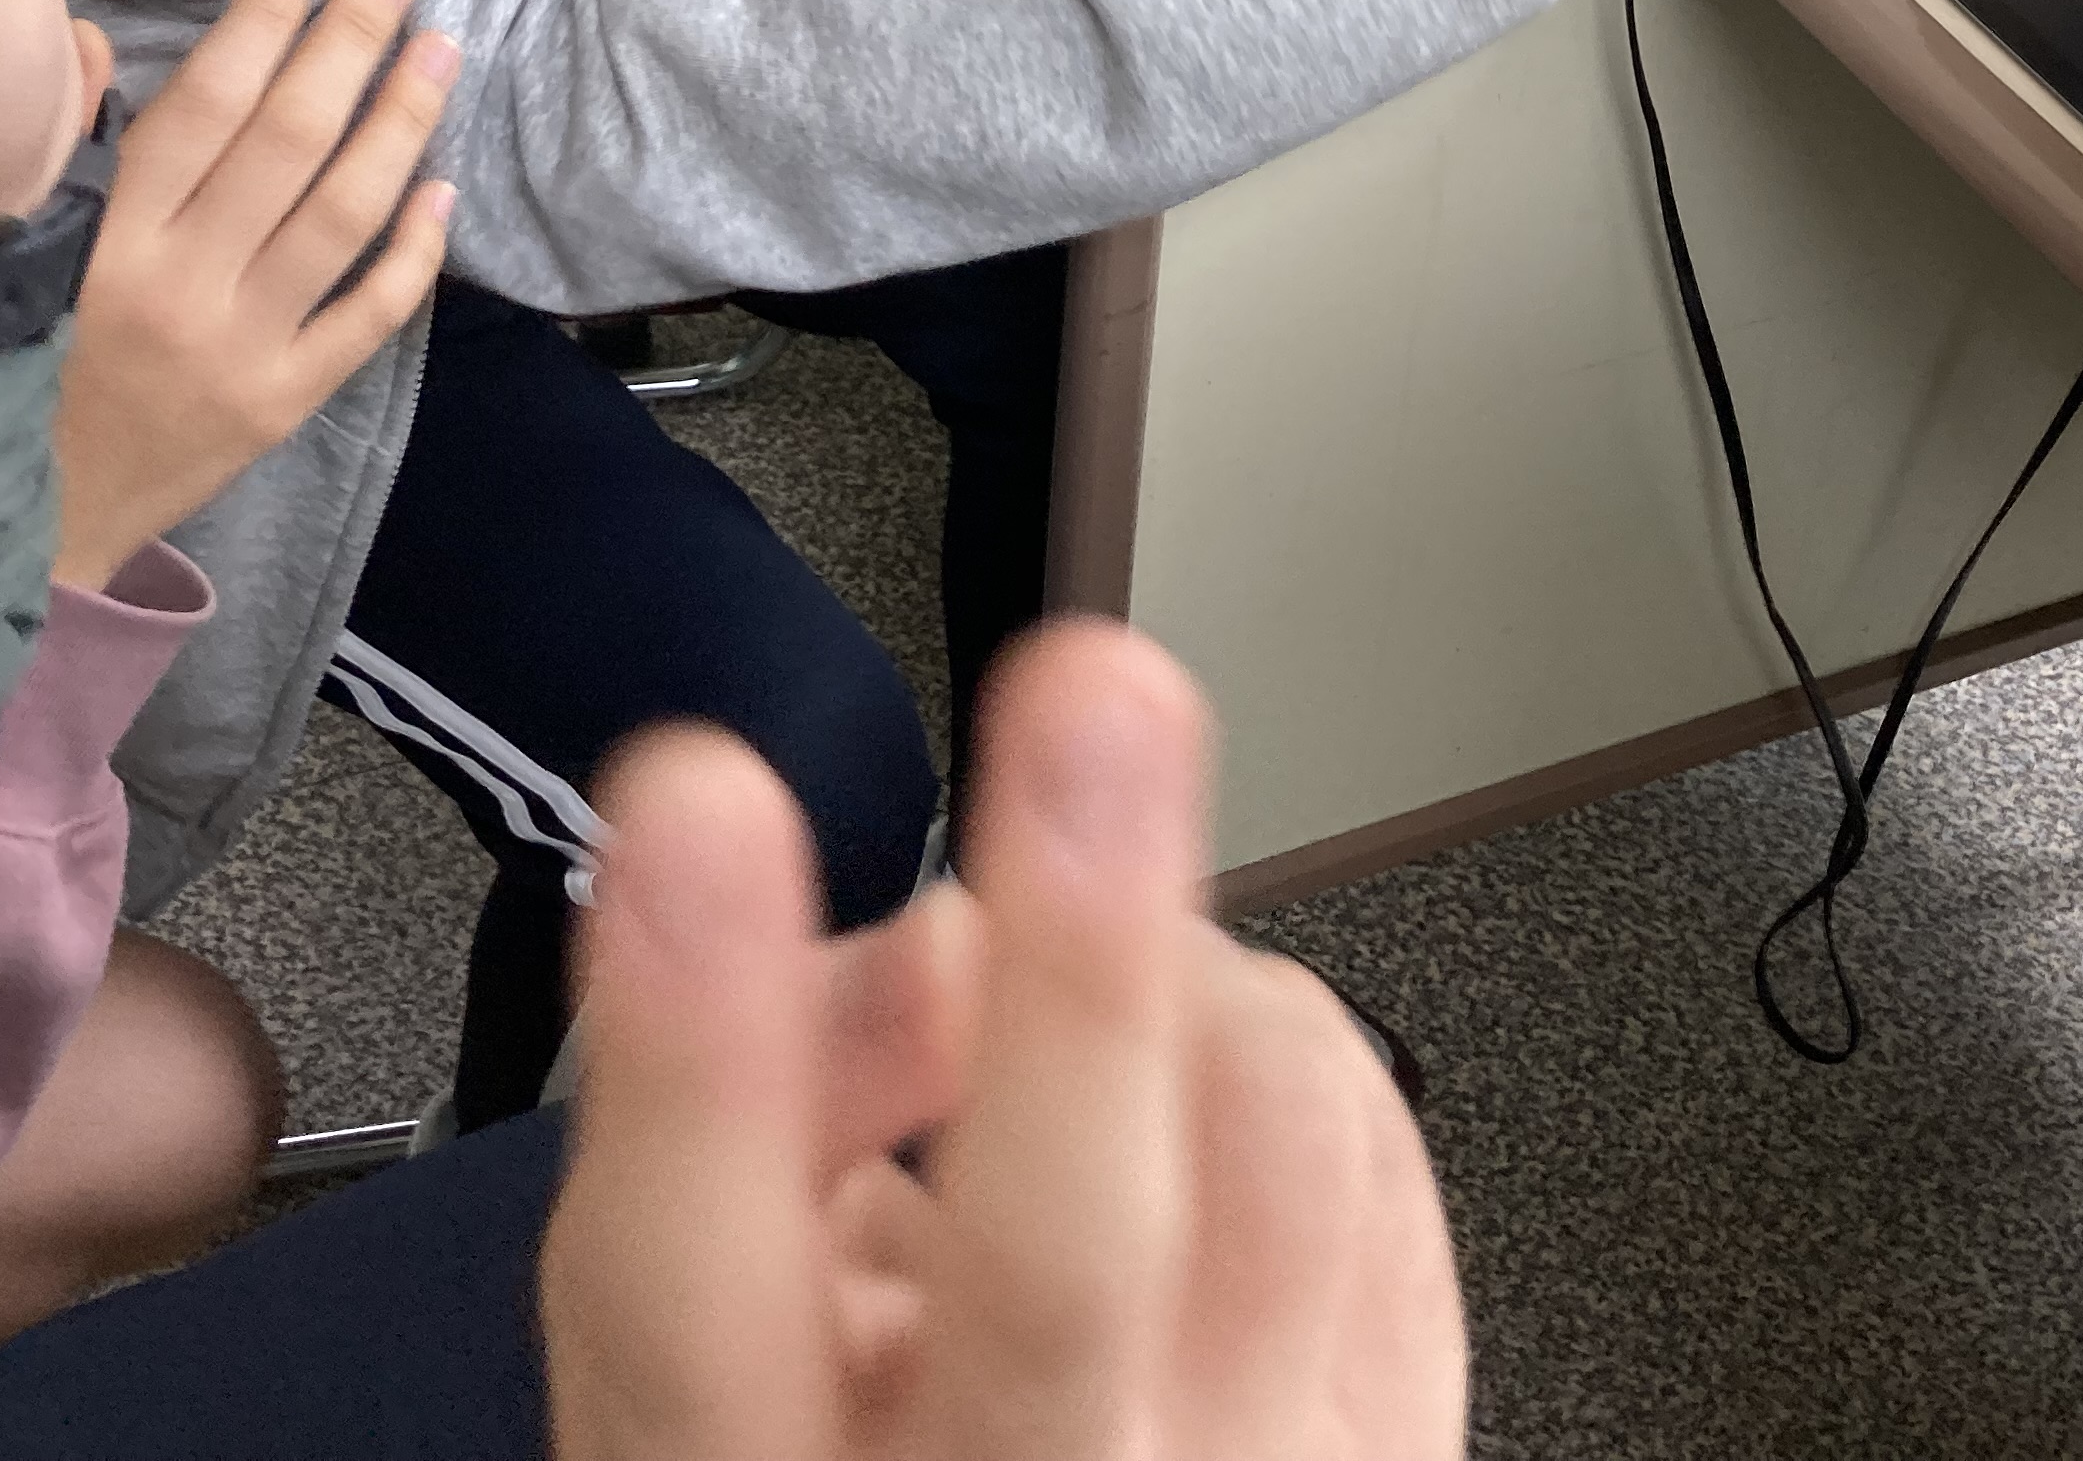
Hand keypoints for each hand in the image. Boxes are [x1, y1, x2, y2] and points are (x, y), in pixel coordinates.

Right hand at [48, 0, 456, 591]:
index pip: (201, 103)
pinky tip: (444, 186)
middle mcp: (179, 284)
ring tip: (442, 47)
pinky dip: (412, 251)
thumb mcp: (13, 252)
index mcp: (104, 236)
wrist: (26, 523)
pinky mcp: (281, 402)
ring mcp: (239, 346)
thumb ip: (61, 145)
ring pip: (342, 215)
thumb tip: (89, 34)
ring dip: (401, 122)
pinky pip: (365, 317)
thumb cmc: (19, 365)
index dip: (258, 20)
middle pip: (288, 141)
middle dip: (350, 41)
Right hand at [544, 622, 1467, 1460]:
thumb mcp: (734, 1330)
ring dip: (1192, 961)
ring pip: (1274, 1128)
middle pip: (1058, 1251)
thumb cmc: (854, 1460)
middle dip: (1079, 951)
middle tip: (1093, 699)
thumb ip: (770, 1114)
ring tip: (1102, 972)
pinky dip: (1285, 1058)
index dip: (696, 1042)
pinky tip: (1192, 1101)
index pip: (682, 1291)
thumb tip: (934, 929)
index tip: (699, 806)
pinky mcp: (1401, 1448)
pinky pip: (1388, 1161)